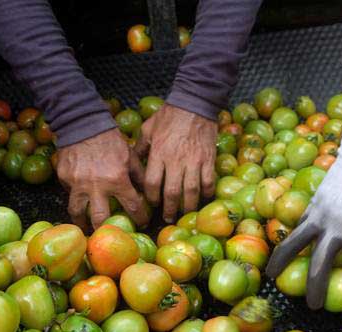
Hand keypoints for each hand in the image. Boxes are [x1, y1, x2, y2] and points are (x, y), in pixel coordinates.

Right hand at [56, 128, 148, 229]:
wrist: (83, 123)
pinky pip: (68, 193)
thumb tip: (147, 193)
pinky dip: (74, 198)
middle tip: (109, 237)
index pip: (132, 206)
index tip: (143, 223)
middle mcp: (97, 186)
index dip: (139, 217)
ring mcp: (78, 183)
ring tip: (86, 230)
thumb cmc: (110, 139)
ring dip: (82, 223)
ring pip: (77, 212)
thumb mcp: (130, 155)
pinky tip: (79, 200)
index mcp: (118, 180)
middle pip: (100, 219)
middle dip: (106, 231)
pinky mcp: (64, 178)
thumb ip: (139, 176)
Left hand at [134, 104, 216, 221]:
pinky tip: (203, 199)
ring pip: (191, 191)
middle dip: (170, 209)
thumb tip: (132, 163)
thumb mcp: (148, 129)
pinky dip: (206, 193)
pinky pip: (208, 181)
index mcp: (159, 154)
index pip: (153, 184)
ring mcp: (194, 161)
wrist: (194, 103)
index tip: (151, 204)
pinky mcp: (208, 159)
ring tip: (185, 215)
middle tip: (168, 218)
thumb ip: (140, 148)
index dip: (152, 198)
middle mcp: (176, 161)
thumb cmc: (169, 115)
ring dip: (188, 206)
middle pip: (172, 192)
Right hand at [265, 126, 341, 309]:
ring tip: (272, 277)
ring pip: (295, 243)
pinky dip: (289, 238)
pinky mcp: (312, 204)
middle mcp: (335, 228)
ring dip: (282, 261)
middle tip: (314, 308)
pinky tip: (283, 249)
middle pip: (320, 264)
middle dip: (316, 288)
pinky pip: (297, 226)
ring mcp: (320, 215)